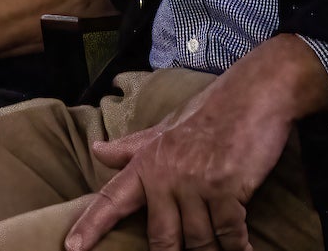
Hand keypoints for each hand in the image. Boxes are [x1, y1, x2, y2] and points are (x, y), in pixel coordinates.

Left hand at [65, 37, 327, 250]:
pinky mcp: (226, 188)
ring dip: (211, 250)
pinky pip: (229, 235)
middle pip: (162, 239)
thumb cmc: (211, 111)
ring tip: (220, 249)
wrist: (255, 92)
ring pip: (198, 241)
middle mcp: (166, 174)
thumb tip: (97, 150)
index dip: (90, 226)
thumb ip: (132, 147)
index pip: (111, 199)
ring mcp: (196, 182)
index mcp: (147, 162)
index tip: (72, 248)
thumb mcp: (166, 128)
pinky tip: (243, 250)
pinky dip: (237, 247)